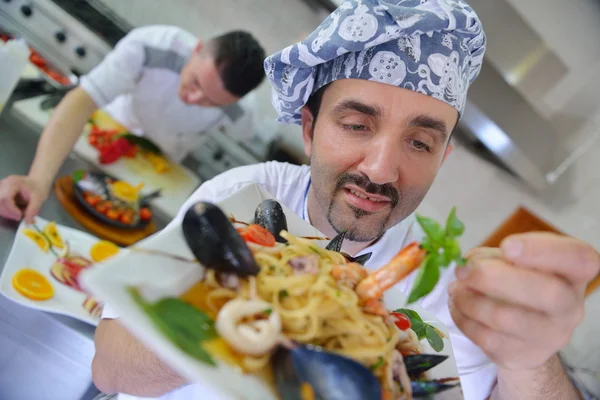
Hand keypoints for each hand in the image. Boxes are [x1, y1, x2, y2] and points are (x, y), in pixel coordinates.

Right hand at [0, 175, 48, 223]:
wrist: (37, 182)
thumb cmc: (38, 188)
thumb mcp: (39, 199)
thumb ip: (33, 211)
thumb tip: (28, 222)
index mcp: (14, 183)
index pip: (6, 198)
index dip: (11, 210)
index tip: (20, 216)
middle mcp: (4, 184)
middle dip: (8, 212)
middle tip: (19, 217)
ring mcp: (1, 187)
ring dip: (6, 212)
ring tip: (18, 213)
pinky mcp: (0, 192)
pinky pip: (0, 204)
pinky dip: (6, 210)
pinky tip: (14, 210)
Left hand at [449, 233, 599, 370]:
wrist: (523, 331)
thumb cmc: (520, 281)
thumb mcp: (515, 260)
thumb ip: (497, 256)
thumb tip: (468, 265)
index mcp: (574, 273)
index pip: (577, 259)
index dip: (542, 251)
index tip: (507, 246)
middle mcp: (570, 308)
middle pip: (547, 293)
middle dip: (494, 278)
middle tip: (462, 270)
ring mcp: (550, 337)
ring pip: (506, 318)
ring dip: (469, 299)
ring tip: (454, 289)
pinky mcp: (524, 357)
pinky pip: (486, 338)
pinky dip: (463, 319)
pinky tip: (457, 306)